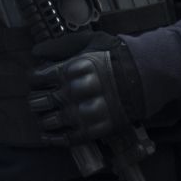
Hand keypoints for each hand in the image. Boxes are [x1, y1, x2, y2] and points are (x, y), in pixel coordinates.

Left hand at [27, 32, 137, 146]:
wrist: (145, 77)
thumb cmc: (116, 56)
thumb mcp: (89, 41)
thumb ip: (60, 46)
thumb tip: (35, 52)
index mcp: (69, 69)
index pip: (36, 79)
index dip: (34, 81)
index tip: (38, 82)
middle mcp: (72, 93)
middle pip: (38, 102)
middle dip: (36, 101)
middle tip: (39, 100)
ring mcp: (82, 113)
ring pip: (49, 121)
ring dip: (43, 120)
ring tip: (45, 117)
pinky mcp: (93, 130)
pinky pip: (65, 139)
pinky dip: (53, 139)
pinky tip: (48, 136)